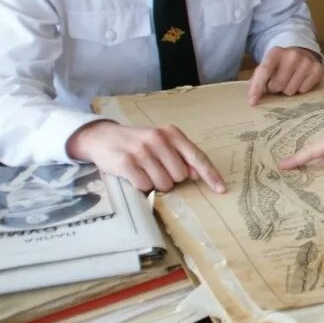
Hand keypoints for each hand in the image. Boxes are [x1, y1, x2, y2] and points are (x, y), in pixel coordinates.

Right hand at [65, 120, 225, 193]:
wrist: (102, 137)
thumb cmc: (137, 143)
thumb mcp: (161, 143)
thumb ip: (180, 156)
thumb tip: (196, 174)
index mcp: (171, 133)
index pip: (196, 156)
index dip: (210, 175)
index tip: (221, 189)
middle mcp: (158, 139)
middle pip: (179, 176)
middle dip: (170, 178)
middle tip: (155, 168)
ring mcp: (141, 151)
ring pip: (163, 184)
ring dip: (154, 183)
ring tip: (143, 170)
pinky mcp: (126, 162)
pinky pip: (144, 186)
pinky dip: (140, 185)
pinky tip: (133, 174)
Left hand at [248, 46, 322, 104]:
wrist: (303, 52)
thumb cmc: (281, 64)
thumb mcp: (268, 65)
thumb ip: (258, 79)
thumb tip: (252, 99)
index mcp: (276, 52)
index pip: (264, 71)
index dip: (257, 88)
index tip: (252, 102)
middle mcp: (292, 55)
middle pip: (277, 85)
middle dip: (275, 88)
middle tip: (278, 82)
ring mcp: (306, 61)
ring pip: (290, 90)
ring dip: (288, 89)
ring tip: (289, 81)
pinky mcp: (317, 69)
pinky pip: (303, 91)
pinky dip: (300, 89)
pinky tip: (300, 80)